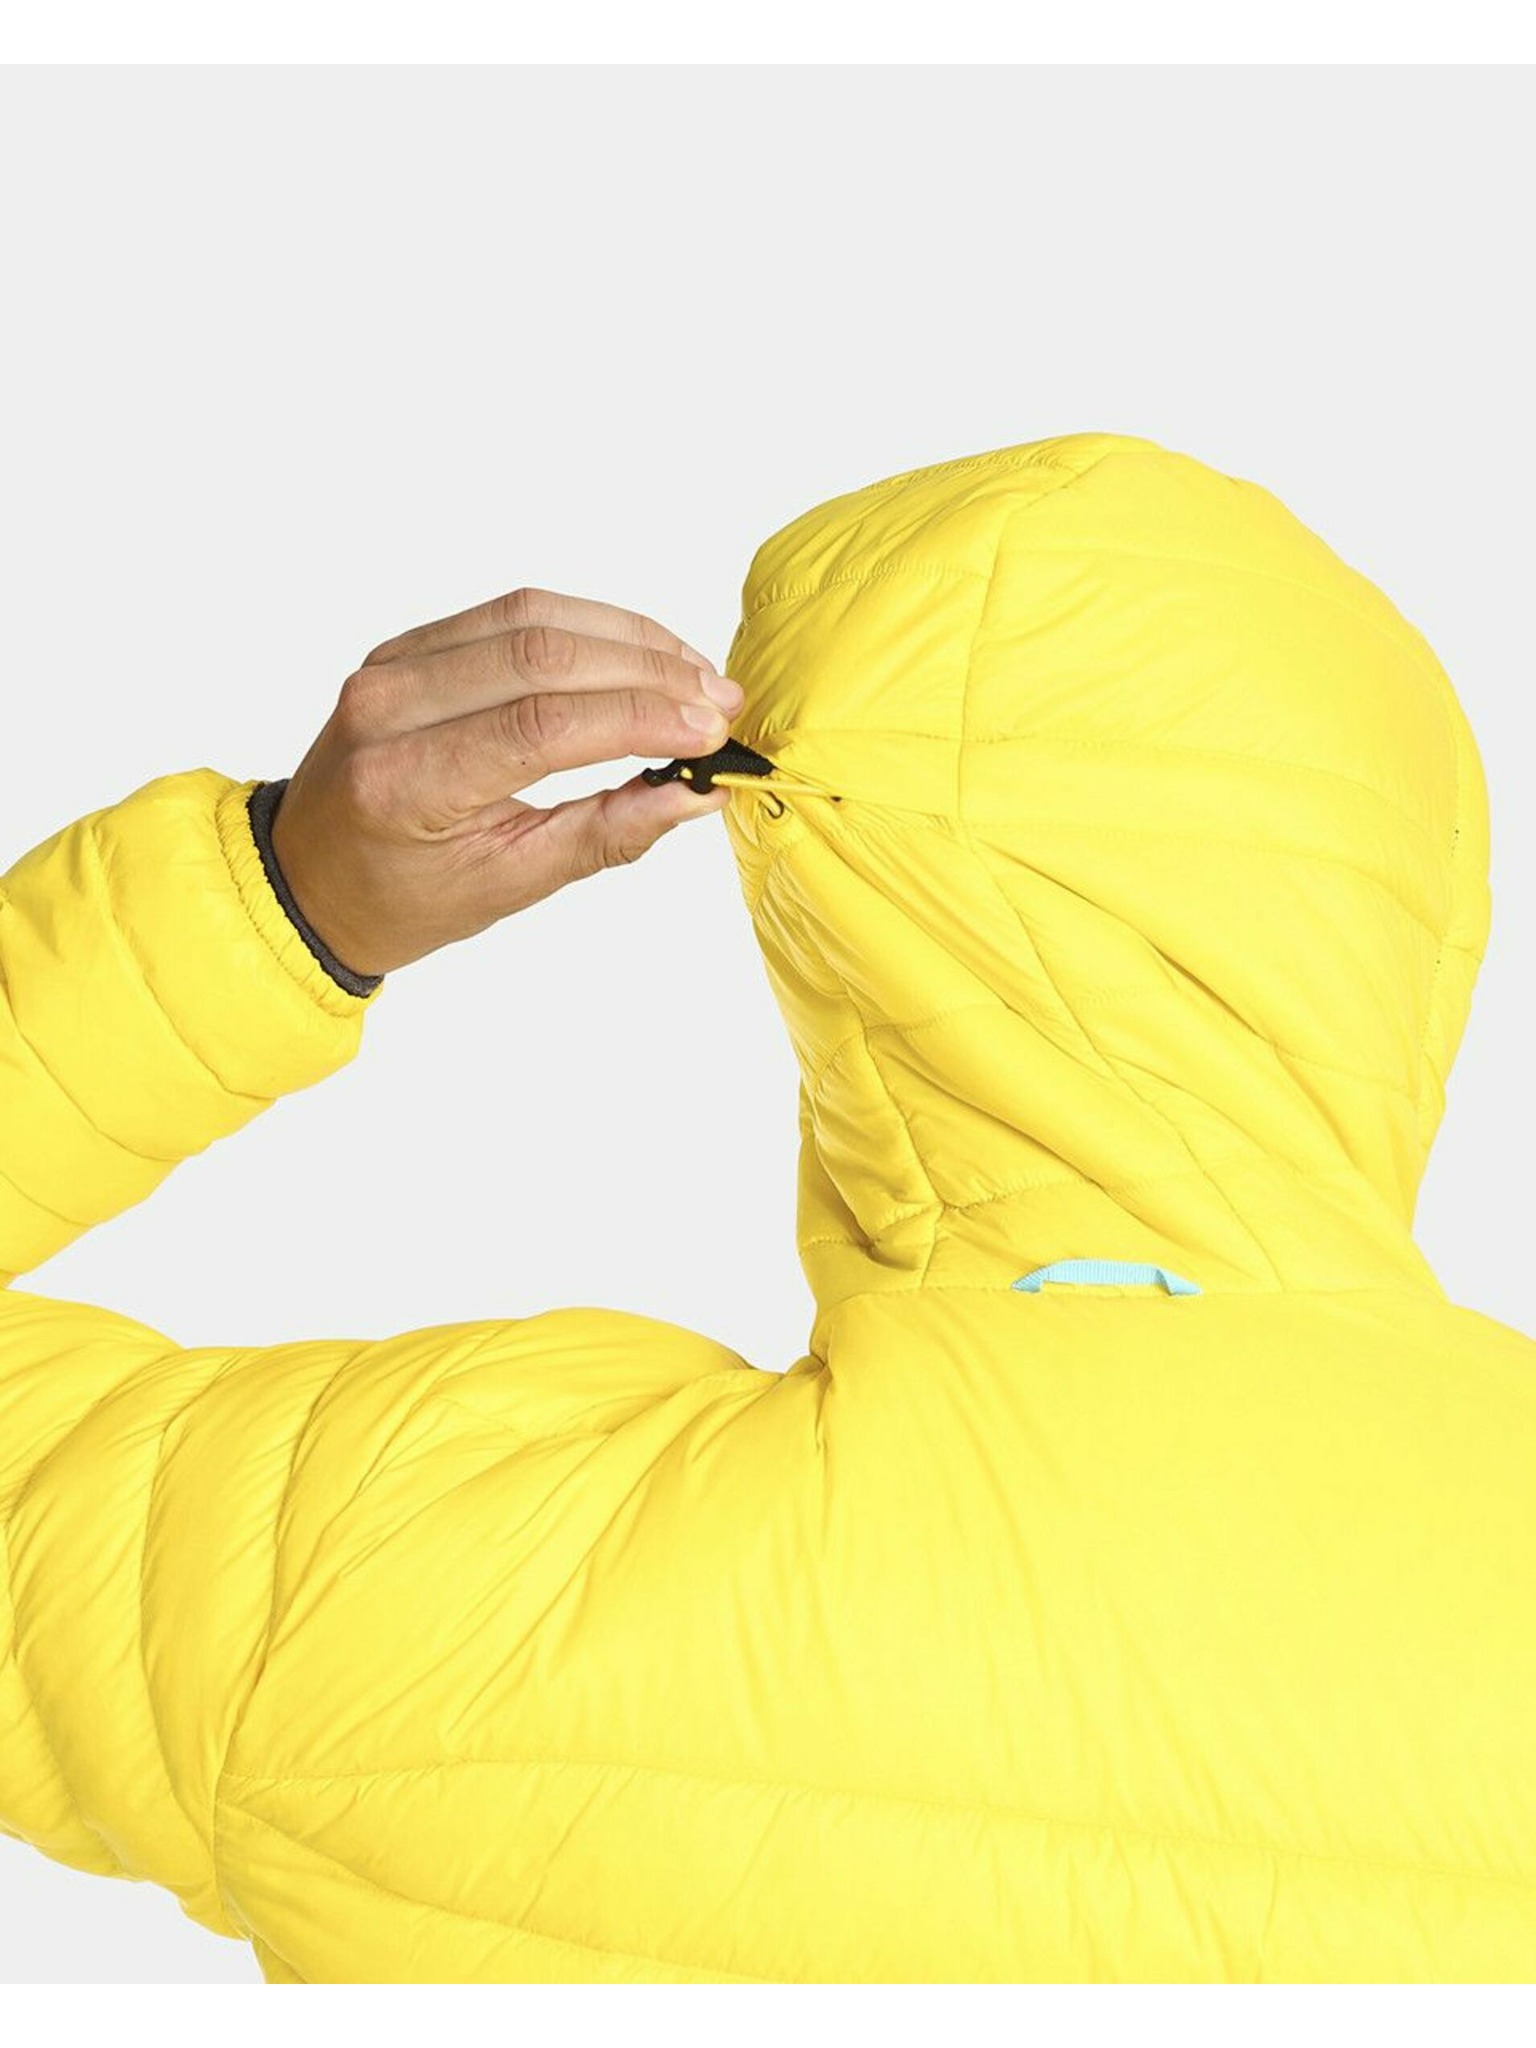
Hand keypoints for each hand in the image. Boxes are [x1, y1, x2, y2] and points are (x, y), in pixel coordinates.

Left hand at [267, 587, 743, 976]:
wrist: (308, 877)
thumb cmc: (403, 898)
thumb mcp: (506, 887)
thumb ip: (604, 835)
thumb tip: (696, 794)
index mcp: (404, 783)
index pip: (541, 726)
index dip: (638, 718)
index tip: (709, 732)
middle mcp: (388, 708)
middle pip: (541, 654)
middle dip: (647, 671)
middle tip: (720, 701)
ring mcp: (392, 665)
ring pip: (532, 616)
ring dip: (627, 638)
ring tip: (694, 674)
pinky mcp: (408, 644)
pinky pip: (509, 613)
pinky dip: (586, 626)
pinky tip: (638, 654)